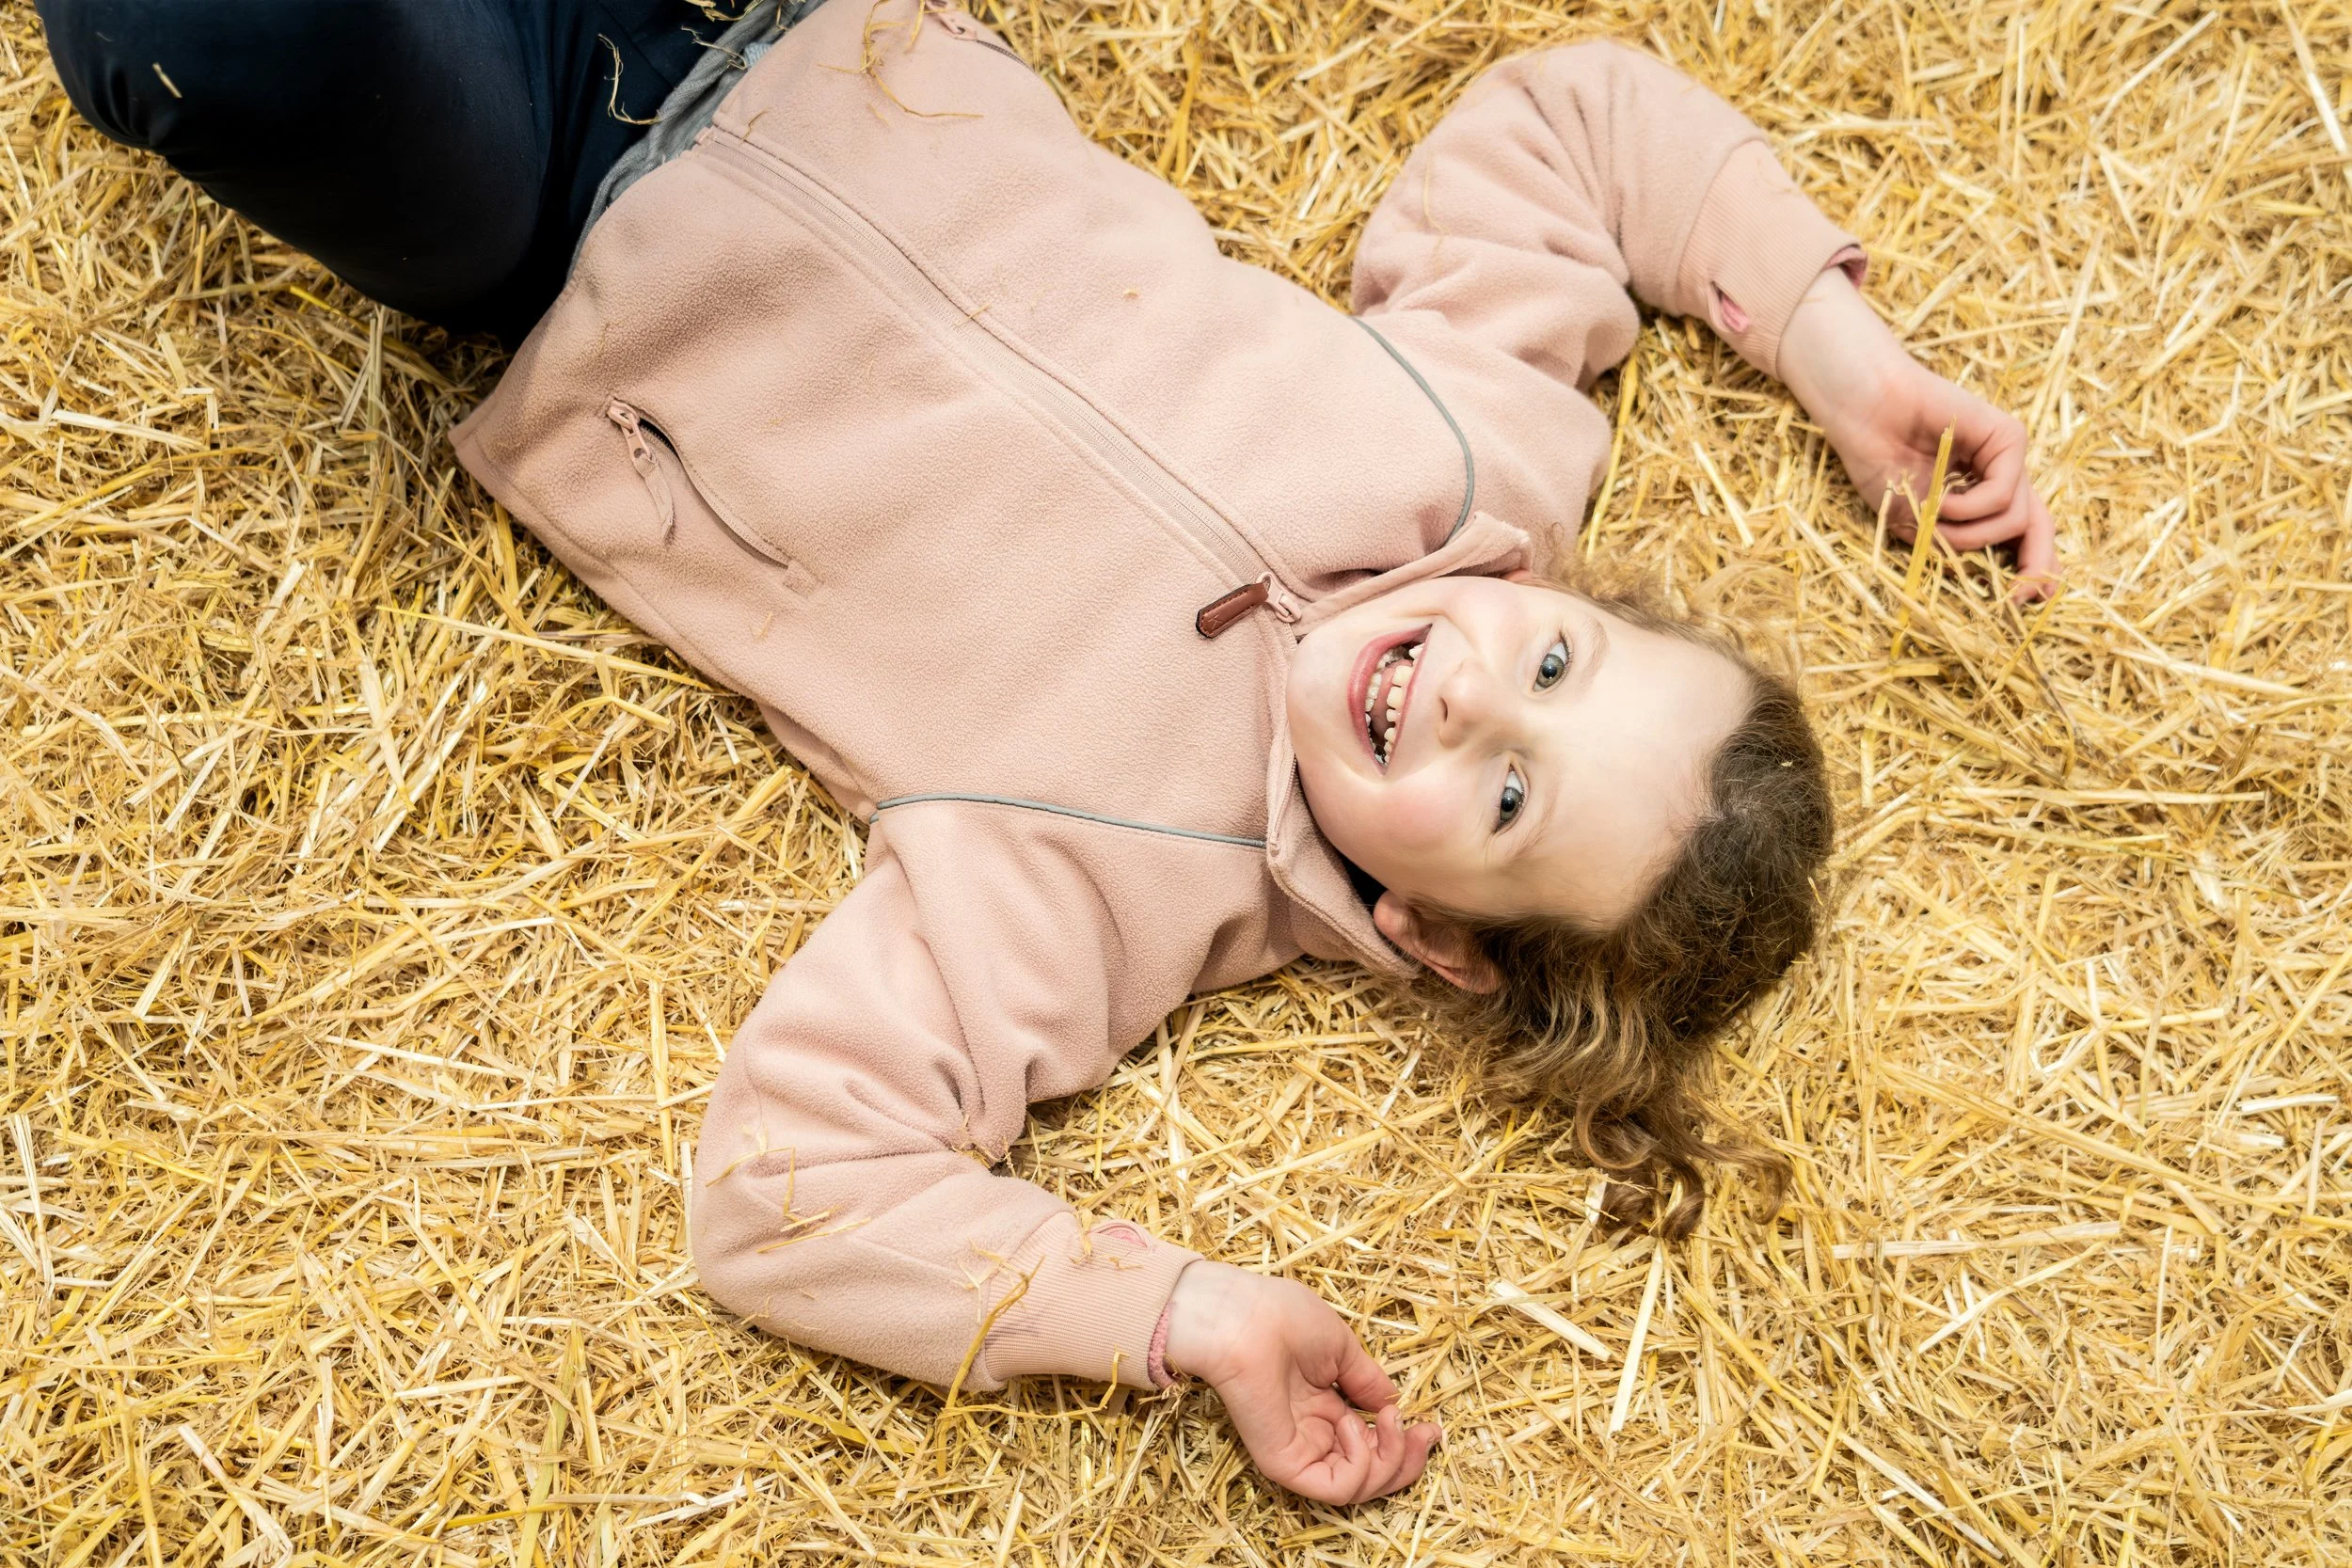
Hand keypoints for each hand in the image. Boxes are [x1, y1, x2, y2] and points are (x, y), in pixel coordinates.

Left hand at [1162, 1261, 1438, 1504]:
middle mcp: (1314, 1434)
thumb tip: (1392, 1403)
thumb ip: (1366, 1382)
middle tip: (1425, 1434)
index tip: (1431, 1426)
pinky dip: (1361, 1463)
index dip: (1405, 1443)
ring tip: (1388, 1420)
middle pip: (1371, 1475)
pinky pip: (1338, 1488)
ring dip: (1390, 1459)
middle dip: (1407, 1460)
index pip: (1371, 1445)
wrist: (1242, 1316)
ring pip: (1360, 1488)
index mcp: (1324, 1407)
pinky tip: (1354, 1424)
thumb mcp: (1340, 1348)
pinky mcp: (1286, 1464)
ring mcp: (1300, 1451)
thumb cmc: (1281, 1317)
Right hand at [1778, 270, 2057, 601]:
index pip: (2019, 540)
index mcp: (1977, 499)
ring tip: (1932, 517)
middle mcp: (1998, 478)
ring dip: (1968, 534)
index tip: (2015, 603)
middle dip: (2038, 567)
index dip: (2026, 574)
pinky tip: (1940, 497)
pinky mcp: (2007, 437)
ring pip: (2016, 520)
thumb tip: (1979, 574)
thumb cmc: (1876, 457)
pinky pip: (2004, 495)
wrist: (1862, 408)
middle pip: (2041, 530)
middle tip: (2022, 596)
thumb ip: (1947, 545)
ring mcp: (2005, 457)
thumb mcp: (1910, 522)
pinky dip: (1970, 508)